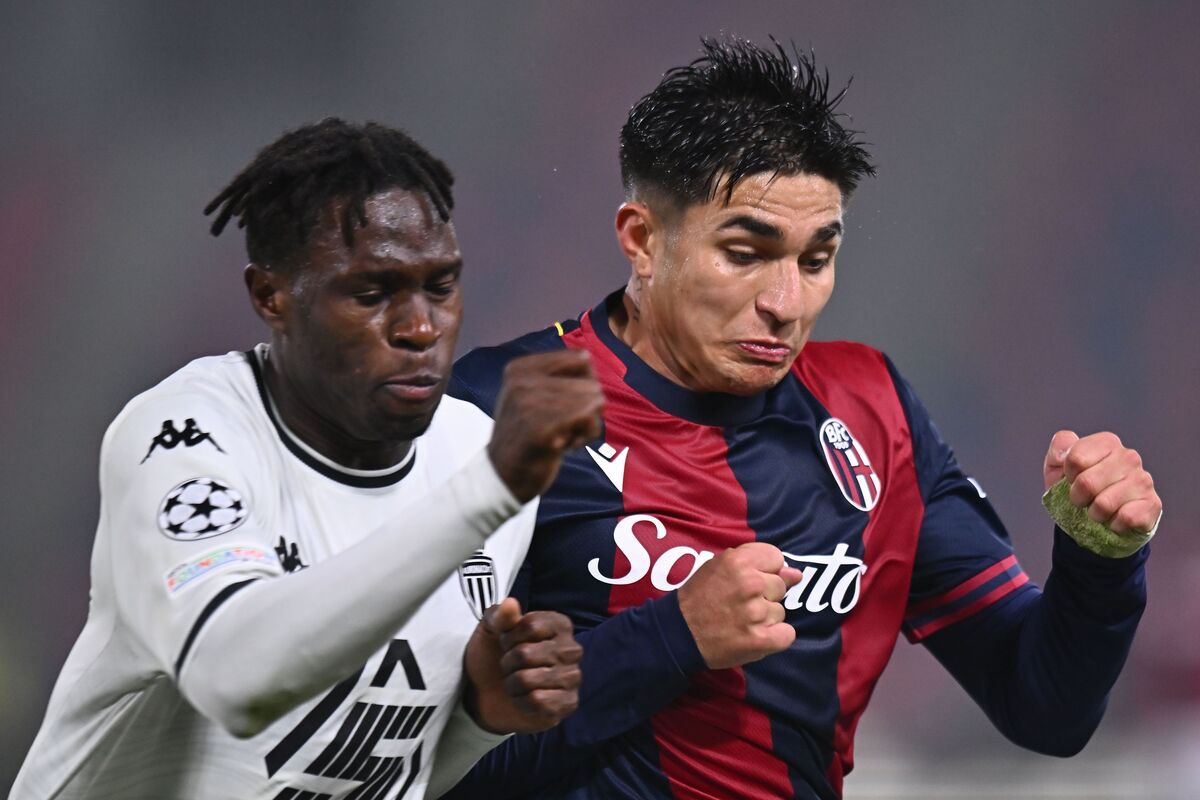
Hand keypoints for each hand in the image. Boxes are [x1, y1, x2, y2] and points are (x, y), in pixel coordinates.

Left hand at [462, 598, 582, 733]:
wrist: (486, 691)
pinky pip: (537, 702)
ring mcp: (572, 678)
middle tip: (510, 666)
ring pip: (528, 680)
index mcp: (559, 625)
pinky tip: (524, 699)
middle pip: (526, 654)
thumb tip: (511, 604)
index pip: (529, 626)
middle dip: (507, 663)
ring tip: (516, 683)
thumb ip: (499, 615)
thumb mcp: (490, 629)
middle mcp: (572, 649)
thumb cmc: (494, 654)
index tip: (506, 643)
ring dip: (512, 684)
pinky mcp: (568, 703)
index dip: (508, 637)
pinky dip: (521, 702)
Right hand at [488, 351, 604, 502]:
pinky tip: (566, 446)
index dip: (586, 383)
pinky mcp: (541, 428)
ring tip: (565, 436)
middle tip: (567, 427)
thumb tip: (591, 364)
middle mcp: (522, 380)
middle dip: (589, 408)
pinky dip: (586, 436)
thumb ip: (560, 378)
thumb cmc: (526, 436)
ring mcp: (529, 403)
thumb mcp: (531, 396)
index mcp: (521, 368)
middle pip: (591, 383)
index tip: (569, 405)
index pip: (581, 359)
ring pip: (594, 401)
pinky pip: (589, 419)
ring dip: (588, 425)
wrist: (501, 476)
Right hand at [676, 542, 803, 669]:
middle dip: (764, 595)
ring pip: (780, 611)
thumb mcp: (718, 566)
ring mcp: (755, 613)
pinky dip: (775, 637)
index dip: (764, 570)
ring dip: (765, 618)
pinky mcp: (759, 640)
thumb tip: (796, 573)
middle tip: (739, 604)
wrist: (678, 633)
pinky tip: (755, 636)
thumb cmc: (698, 596)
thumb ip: (756, 563)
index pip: (776, 558)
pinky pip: (787, 635)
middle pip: (780, 586)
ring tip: (740, 620)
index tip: (750, 581)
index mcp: (738, 561)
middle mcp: (750, 584)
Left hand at [1044, 430, 1160, 534]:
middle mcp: (1129, 457)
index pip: (1076, 459)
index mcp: (1107, 442)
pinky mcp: (1152, 504)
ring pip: (1104, 504)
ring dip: (1095, 514)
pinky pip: (1125, 518)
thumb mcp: (1058, 464)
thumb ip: (1059, 447)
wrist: (1098, 518)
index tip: (1072, 479)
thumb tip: (1065, 455)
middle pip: (1087, 483)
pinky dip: (1113, 524)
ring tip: (1099, 510)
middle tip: (1084, 499)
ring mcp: (1143, 480)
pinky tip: (1115, 519)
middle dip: (1078, 498)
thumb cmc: (1078, 487)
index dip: (1068, 476)